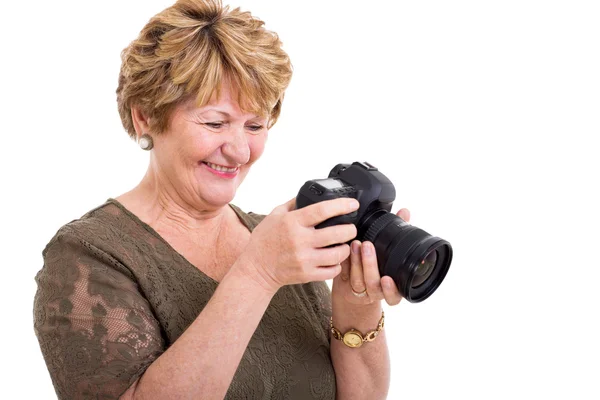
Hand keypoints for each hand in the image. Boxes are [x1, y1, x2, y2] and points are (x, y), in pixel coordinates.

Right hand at [239, 197, 358, 292]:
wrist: (256, 269)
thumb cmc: (265, 240)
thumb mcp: (274, 215)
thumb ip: (294, 203)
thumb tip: (311, 194)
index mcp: (292, 222)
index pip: (322, 210)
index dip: (342, 205)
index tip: (353, 204)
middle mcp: (299, 241)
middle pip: (337, 233)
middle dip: (350, 229)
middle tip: (351, 228)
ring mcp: (304, 259)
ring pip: (338, 254)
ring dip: (346, 248)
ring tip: (344, 244)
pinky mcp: (307, 275)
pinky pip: (332, 271)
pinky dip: (337, 265)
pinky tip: (334, 260)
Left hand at [332, 208, 410, 305]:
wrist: (353, 288)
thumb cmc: (376, 266)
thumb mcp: (390, 252)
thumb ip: (399, 232)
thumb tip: (405, 212)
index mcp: (390, 288)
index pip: (394, 296)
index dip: (391, 290)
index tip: (387, 278)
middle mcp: (375, 291)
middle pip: (372, 284)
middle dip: (370, 265)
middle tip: (367, 245)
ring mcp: (358, 289)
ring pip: (356, 280)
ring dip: (356, 261)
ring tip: (355, 244)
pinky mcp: (343, 284)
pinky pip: (343, 275)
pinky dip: (344, 262)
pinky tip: (344, 249)